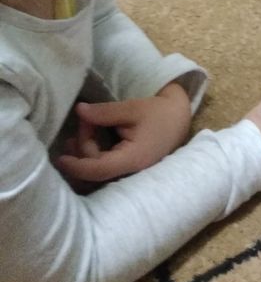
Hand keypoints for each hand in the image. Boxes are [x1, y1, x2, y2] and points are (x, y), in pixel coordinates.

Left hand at [55, 82, 191, 183]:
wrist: (179, 117)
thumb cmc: (159, 112)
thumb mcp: (133, 108)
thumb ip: (105, 112)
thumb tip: (79, 111)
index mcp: (133, 160)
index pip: (99, 170)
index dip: (77, 166)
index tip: (60, 158)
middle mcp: (131, 172)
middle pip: (96, 168)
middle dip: (85, 144)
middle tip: (87, 118)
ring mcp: (129, 173)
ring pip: (98, 171)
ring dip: (86, 152)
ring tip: (81, 130)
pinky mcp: (128, 169)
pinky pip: (105, 169)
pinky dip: (94, 156)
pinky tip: (89, 141)